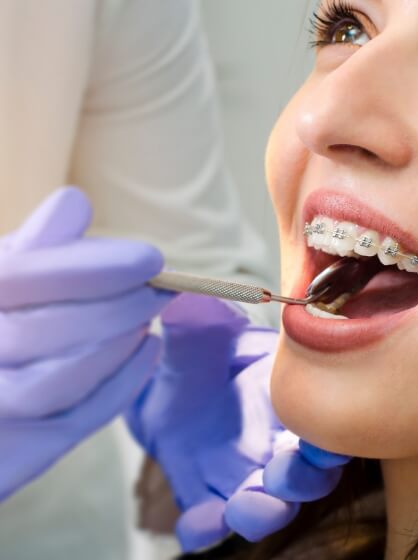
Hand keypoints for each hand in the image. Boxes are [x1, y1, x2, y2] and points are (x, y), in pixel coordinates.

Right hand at [0, 187, 172, 500]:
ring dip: (116, 347)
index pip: (21, 279)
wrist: (1, 378)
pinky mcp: (11, 451)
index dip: (93, 269)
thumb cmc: (5, 318)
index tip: (151, 259)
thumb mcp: (8, 276)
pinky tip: (149, 350)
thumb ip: (36, 247)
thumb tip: (75, 203)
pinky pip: (71, 422)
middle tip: (160, 292)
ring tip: (146, 320)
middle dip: (116, 308)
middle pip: (40, 333)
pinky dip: (120, 385)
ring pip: (52, 384)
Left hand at [127, 294, 349, 550]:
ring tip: (243, 506)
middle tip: (283, 474)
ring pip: (267, 504)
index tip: (326, 437)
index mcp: (284, 395)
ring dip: (262, 512)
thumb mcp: (193, 333)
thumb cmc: (192, 351)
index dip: (332, 432)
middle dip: (303, 480)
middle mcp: (273, 439)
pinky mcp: (205, 492)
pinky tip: (194, 523)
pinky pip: (210, 521)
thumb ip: (200, 323)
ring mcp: (240, 471)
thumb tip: (192, 304)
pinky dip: (205, 528)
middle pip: (307, 473)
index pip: (323, 417)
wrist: (159, 383)